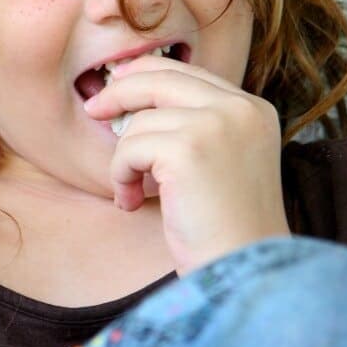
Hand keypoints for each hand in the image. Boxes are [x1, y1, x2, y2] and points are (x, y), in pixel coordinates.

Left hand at [84, 55, 289, 275]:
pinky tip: (132, 201)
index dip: (146, 74)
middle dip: (120, 91)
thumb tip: (132, 90)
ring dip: (124, 158)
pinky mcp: (189, 148)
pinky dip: (120, 175)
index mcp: (252, 109)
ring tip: (131, 192)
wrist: (245, 274)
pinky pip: (130, 147)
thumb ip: (192, 123)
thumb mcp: (219, 160)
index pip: (187, 71)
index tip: (117, 84)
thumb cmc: (224, 227)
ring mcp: (217, 124)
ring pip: (141, 119)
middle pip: (160, 77)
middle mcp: (240, 108)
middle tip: (94, 110)